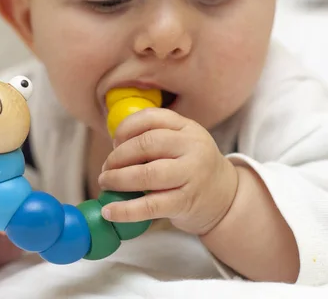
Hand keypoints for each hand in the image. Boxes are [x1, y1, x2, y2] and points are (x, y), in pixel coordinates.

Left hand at [98, 107, 237, 234]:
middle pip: (146, 144)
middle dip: (117, 156)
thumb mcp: (180, 144)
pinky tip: (109, 212)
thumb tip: (112, 149)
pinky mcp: (186, 202)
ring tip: (105, 184)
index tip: (114, 143)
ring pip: (146, 174)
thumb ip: (154, 138)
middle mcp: (192, 147)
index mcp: (187, 127)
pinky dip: (125, 210)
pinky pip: (150, 205)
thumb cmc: (190, 167)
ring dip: (117, 179)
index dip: (124, 129)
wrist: (225, 198)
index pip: (150, 118)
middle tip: (105, 169)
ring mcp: (191, 175)